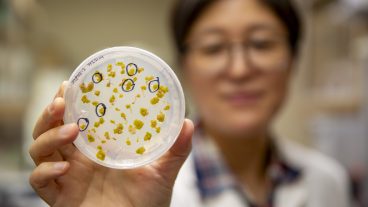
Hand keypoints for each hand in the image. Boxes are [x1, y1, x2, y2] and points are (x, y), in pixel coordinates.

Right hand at [29, 81, 193, 206]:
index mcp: (96, 148)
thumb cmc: (148, 200)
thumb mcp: (163, 171)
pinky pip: (40, 182)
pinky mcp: (61, 197)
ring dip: (49, 136)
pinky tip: (64, 168)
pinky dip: (45, 172)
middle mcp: (78, 159)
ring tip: (71, 131)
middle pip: (49, 129)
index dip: (67, 102)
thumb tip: (189, 123)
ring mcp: (68, 177)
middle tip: (61, 102)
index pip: (74, 118)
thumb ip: (177, 149)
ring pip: (39, 150)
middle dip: (50, 113)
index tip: (71, 85)